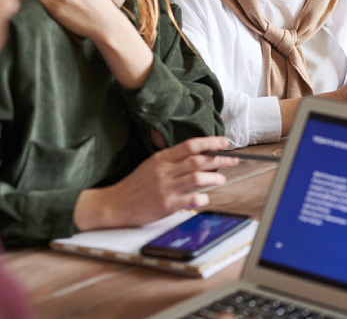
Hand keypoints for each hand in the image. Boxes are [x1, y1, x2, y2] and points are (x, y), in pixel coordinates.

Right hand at [73, 137, 238, 229]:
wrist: (113, 204)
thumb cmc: (135, 185)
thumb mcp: (151, 165)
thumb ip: (172, 160)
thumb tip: (198, 156)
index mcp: (161, 159)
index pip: (190, 145)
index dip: (210, 142)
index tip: (224, 143)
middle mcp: (164, 171)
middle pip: (198, 160)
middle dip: (220, 159)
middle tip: (233, 160)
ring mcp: (165, 188)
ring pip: (197, 178)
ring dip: (214, 178)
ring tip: (221, 179)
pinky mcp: (166, 205)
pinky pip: (191, 200)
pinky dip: (202, 198)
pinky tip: (204, 198)